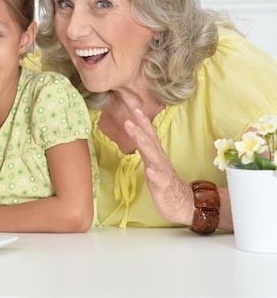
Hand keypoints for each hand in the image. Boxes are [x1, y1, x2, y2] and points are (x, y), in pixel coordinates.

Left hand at [124, 108, 193, 224]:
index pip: (150, 136)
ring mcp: (163, 174)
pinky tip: (150, 171)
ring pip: (155, 159)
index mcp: (156, 156)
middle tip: (130, 119)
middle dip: (141, 131)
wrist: (184, 204)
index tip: (135, 109)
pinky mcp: (165, 188)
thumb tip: (138, 134)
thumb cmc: (166, 183)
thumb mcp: (154, 164)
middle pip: (150, 144)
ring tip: (138, 137)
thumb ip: (147, 149)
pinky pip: (160, 181)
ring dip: (147, 147)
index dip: (143, 123)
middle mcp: (160, 162)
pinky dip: (156, 175)